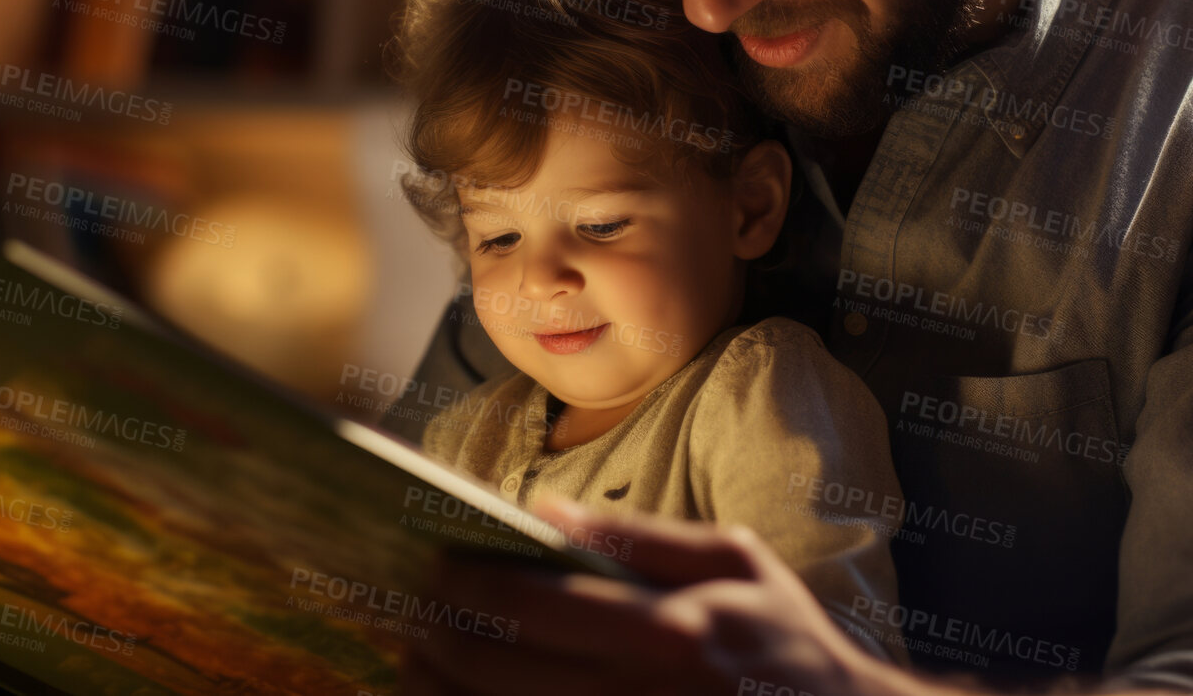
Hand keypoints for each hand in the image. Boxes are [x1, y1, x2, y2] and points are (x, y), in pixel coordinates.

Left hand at [400, 496, 914, 695]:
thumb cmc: (788, 648)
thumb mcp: (735, 564)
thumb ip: (638, 537)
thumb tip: (543, 513)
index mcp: (666, 632)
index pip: (528, 601)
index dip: (460, 580)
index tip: (427, 561)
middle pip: (490, 670)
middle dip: (430, 639)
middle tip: (404, 613)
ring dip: (437, 693)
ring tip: (415, 667)